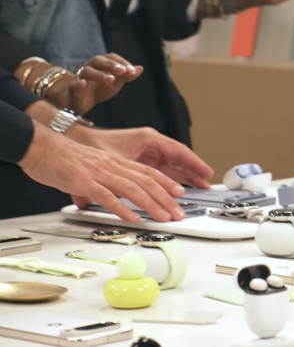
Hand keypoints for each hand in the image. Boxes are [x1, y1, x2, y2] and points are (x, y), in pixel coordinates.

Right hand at [18, 122, 187, 222]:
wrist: (41, 147)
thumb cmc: (64, 158)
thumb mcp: (94, 166)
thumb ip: (107, 181)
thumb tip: (116, 199)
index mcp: (116, 162)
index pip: (148, 172)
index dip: (167, 183)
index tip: (180, 194)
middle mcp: (112, 166)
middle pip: (147, 181)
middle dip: (166, 198)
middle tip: (179, 213)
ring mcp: (99, 174)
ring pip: (133, 189)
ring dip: (151, 204)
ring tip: (164, 217)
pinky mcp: (84, 182)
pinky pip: (107, 196)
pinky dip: (122, 207)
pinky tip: (133, 217)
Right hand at [43, 54, 141, 114]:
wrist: (80, 101)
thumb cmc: (100, 89)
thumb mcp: (115, 83)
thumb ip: (126, 76)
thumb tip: (140, 68)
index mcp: (101, 65)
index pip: (111, 57)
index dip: (121, 62)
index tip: (132, 70)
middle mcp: (90, 68)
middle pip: (97, 60)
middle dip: (110, 65)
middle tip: (121, 71)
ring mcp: (80, 78)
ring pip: (86, 71)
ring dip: (98, 74)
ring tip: (110, 79)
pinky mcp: (73, 90)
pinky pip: (74, 85)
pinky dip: (78, 84)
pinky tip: (83, 83)